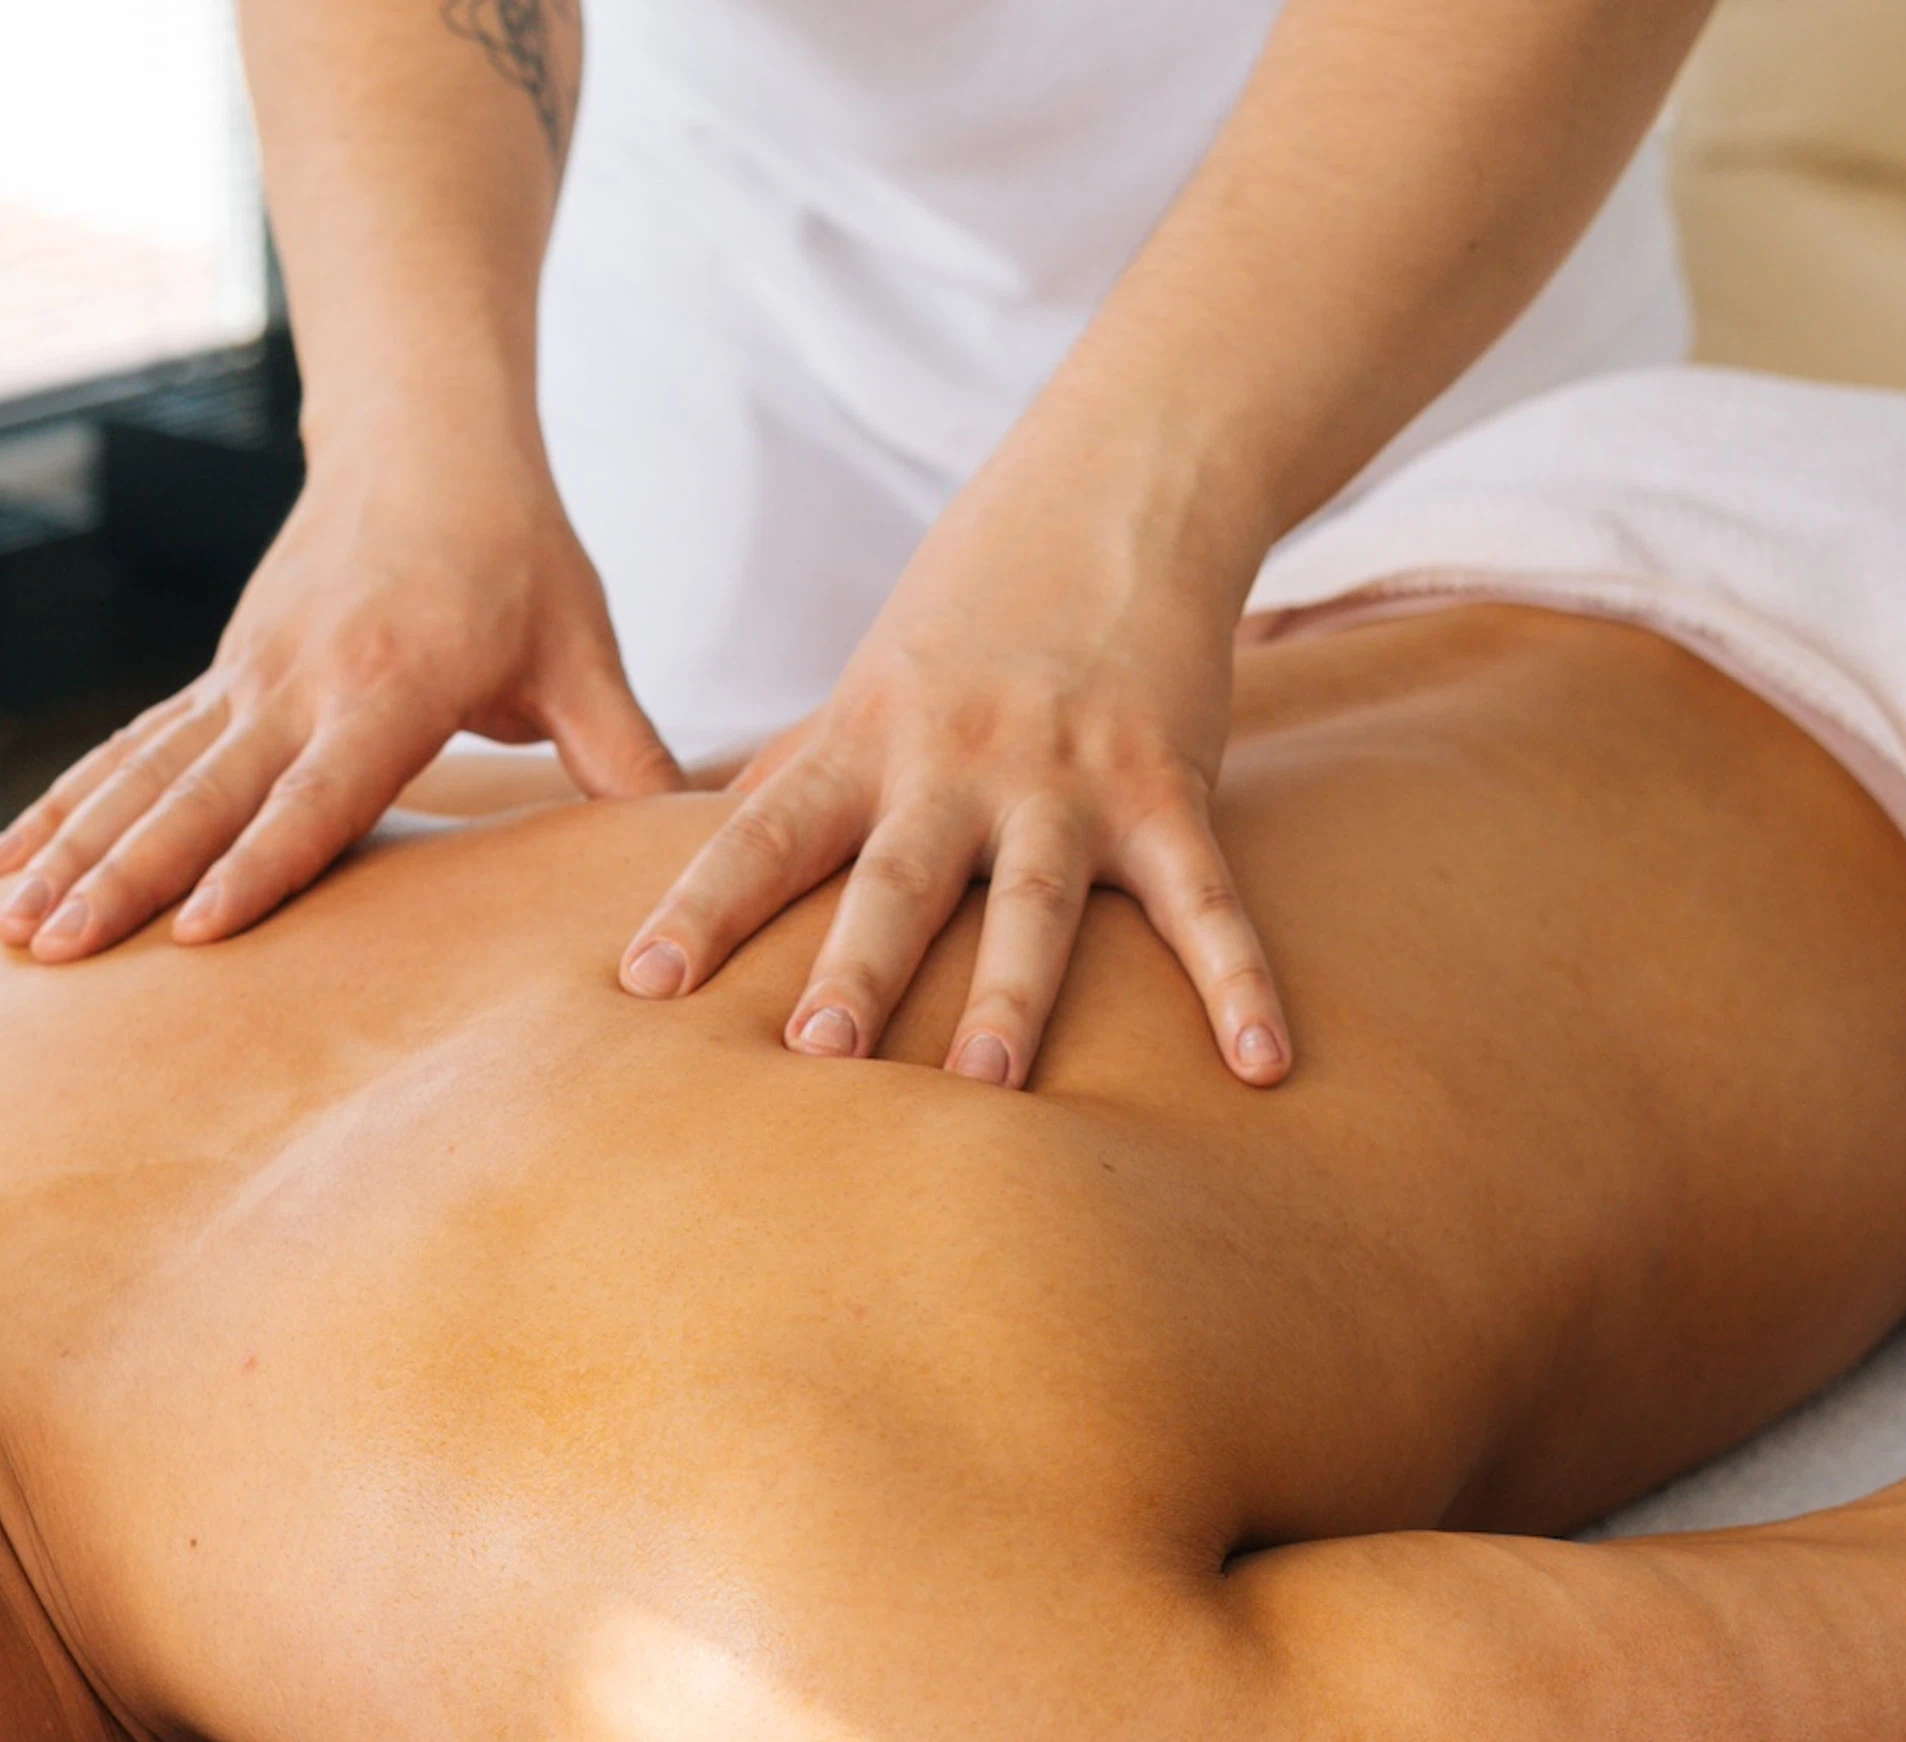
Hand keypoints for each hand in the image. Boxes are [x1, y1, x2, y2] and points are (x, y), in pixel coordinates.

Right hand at [0, 452, 681, 958]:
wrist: (423, 431)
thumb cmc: (518, 552)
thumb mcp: (584, 648)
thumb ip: (627, 755)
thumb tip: (700, 850)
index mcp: (392, 681)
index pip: (321, 792)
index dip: (262, 863)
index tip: (201, 932)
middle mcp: (298, 679)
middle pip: (200, 794)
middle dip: (125, 879)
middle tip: (58, 955)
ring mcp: (245, 676)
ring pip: (143, 777)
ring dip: (73, 854)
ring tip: (10, 933)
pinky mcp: (219, 677)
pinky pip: (128, 753)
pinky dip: (64, 809)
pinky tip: (3, 870)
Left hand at [609, 494, 1289, 1090]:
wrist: (1123, 488)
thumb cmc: (976, 604)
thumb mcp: (872, 682)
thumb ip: (797, 774)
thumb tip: (695, 850)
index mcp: (869, 741)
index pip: (765, 830)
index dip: (703, 903)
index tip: (644, 982)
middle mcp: (959, 763)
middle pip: (896, 878)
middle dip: (857, 969)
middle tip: (816, 1057)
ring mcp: (1069, 777)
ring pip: (1034, 901)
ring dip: (1009, 996)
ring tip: (985, 1089)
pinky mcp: (1169, 785)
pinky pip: (1205, 901)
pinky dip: (1237, 983)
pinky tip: (1261, 1066)